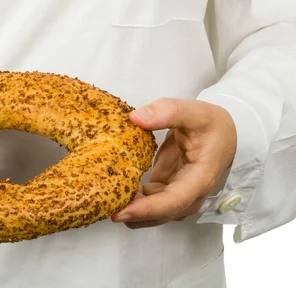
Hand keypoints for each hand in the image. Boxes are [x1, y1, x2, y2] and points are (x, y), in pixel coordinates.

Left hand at [111, 98, 236, 227]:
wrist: (225, 133)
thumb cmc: (213, 126)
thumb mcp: (195, 112)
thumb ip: (168, 112)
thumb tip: (136, 117)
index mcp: (199, 179)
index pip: (172, 202)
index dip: (146, 210)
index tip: (120, 212)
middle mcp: (189, 195)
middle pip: (159, 214)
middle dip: (131, 213)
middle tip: (101, 204)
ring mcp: (178, 195)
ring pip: (152, 212)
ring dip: (129, 208)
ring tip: (104, 196)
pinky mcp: (166, 189)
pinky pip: (147, 201)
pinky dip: (131, 198)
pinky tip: (114, 187)